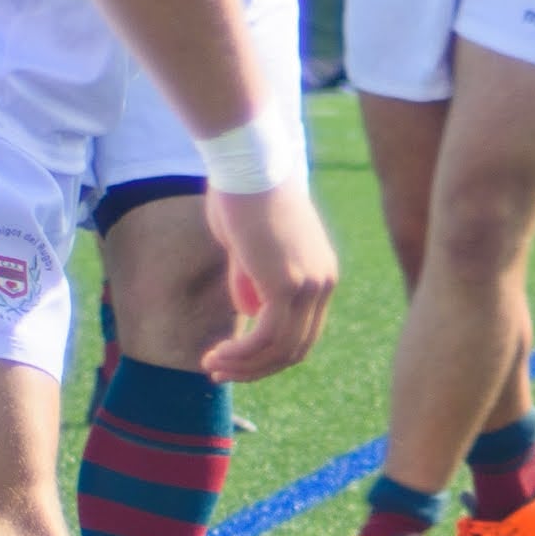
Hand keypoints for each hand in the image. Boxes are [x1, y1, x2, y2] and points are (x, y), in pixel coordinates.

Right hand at [198, 179, 339, 382]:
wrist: (248, 165)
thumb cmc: (242, 194)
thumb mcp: (249, 245)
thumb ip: (252, 277)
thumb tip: (248, 308)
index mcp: (321, 273)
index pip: (303, 331)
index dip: (269, 353)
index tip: (234, 358)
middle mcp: (323, 283)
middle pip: (296, 347)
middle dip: (256, 367)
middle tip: (219, 371)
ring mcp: (309, 285)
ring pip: (279, 349)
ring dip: (243, 365)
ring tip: (212, 365)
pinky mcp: (287, 286)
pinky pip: (264, 337)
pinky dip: (240, 354)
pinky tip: (216, 355)